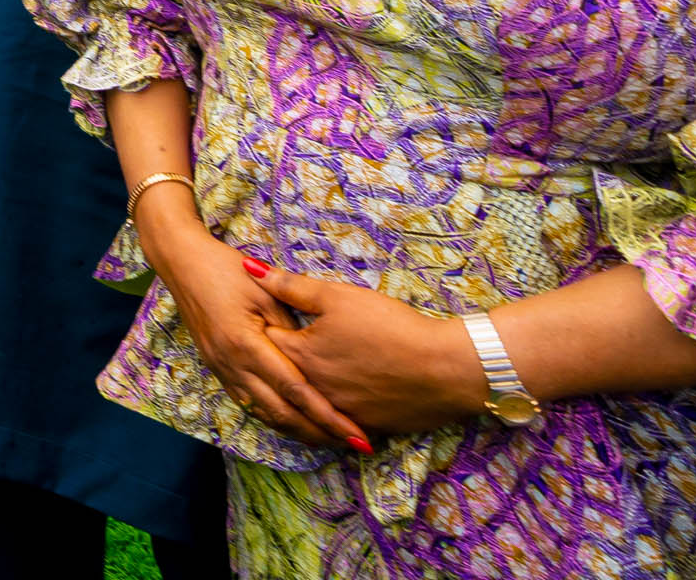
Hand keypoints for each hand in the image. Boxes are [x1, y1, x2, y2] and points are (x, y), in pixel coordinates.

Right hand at [136, 214, 370, 454]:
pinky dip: (276, 418)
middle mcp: (232, 364)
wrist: (183, 263)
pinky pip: (250, 404)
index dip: (326, 415)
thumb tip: (318, 359)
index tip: (355, 433)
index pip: (295, 390)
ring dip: (298, 431)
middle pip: (281, 413)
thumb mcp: (266, 291)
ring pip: (264, 415)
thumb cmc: (227, 269)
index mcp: (246, 344)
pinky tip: (296, 423)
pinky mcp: (217, 369)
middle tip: (354, 444)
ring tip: (331, 439)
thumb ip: (292, 327)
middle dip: (318, 433)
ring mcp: (222, 370)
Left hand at [249, 263, 488, 439]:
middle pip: (281, 376)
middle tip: (271, 348)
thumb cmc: (390, 327)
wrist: (444, 368)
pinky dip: (328, 412)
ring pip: (307, 403)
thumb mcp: (338, 297)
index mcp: (302, 356)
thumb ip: (291, 285)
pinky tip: (333, 401)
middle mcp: (313, 390)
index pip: (264, 341)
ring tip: (299, 376)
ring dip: (299, 392)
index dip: (262, 327)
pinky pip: (335, 421)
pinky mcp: (363, 426)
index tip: (260, 318)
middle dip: (273, 362)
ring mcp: (338, 412)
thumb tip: (250, 268)